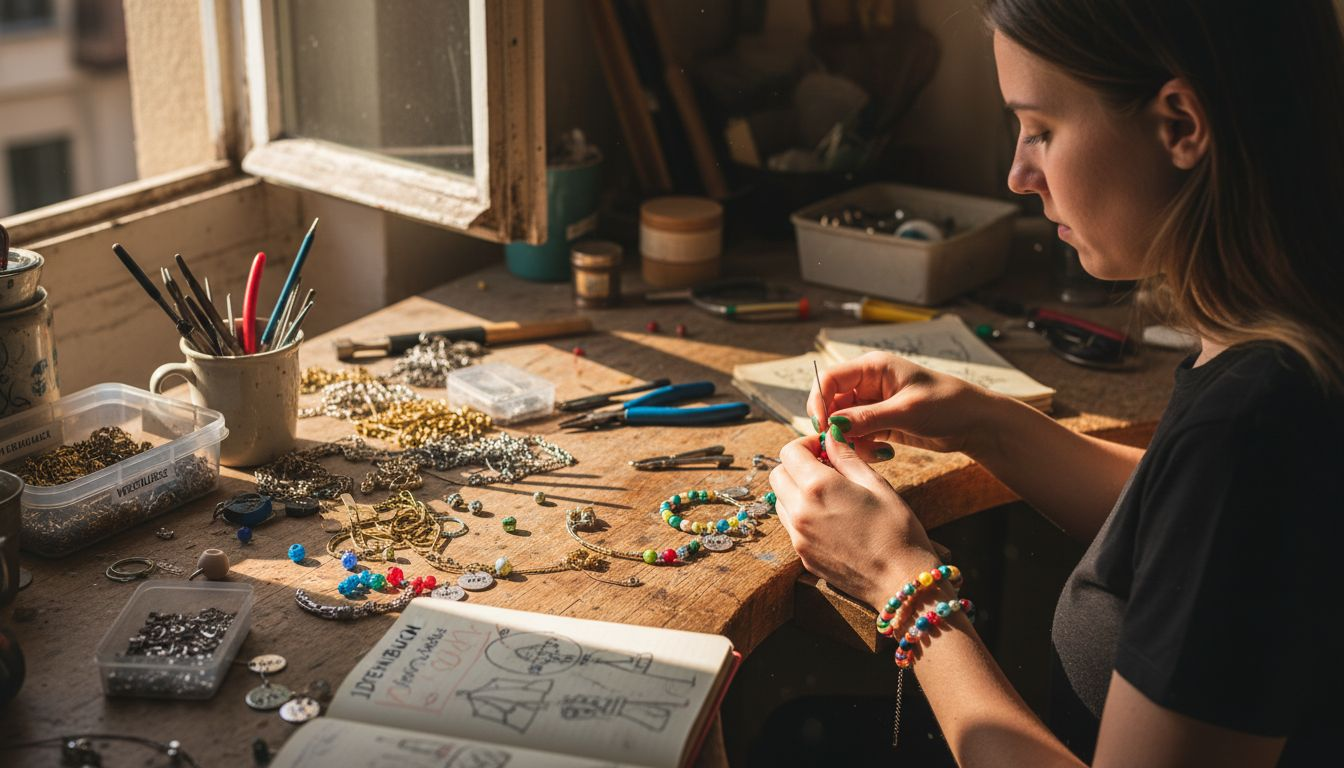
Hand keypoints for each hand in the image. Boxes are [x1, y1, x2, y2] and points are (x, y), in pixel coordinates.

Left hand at [770, 427, 938, 610]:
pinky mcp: (802, 556)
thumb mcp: (876, 484)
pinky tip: (831, 518)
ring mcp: (798, 537)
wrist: (901, 580)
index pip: (789, 452)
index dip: (806, 444)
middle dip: (796, 466)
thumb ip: (847, 457)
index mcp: (818, 487)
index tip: (824, 447)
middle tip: (825, 468)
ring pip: (780, 501)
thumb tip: (832, 436)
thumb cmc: (897, 529)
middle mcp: (799, 511)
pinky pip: (791, 526)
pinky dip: (802, 514)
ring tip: (829, 494)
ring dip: (796, 490)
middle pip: (778, 475)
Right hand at [808, 351, 1003, 459]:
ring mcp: (874, 404)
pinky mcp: (881, 423)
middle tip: (844, 447)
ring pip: (843, 423)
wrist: (976, 423)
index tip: (822, 427)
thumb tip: (832, 425)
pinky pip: (858, 435)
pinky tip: (884, 453)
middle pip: (832, 403)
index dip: (819, 401)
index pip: (830, 379)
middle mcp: (869, 383)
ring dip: (851, 441)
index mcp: (873, 368)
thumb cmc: (948, 404)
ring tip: (874, 451)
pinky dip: (863, 447)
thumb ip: (867, 418)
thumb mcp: (907, 411)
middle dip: (835, 426)